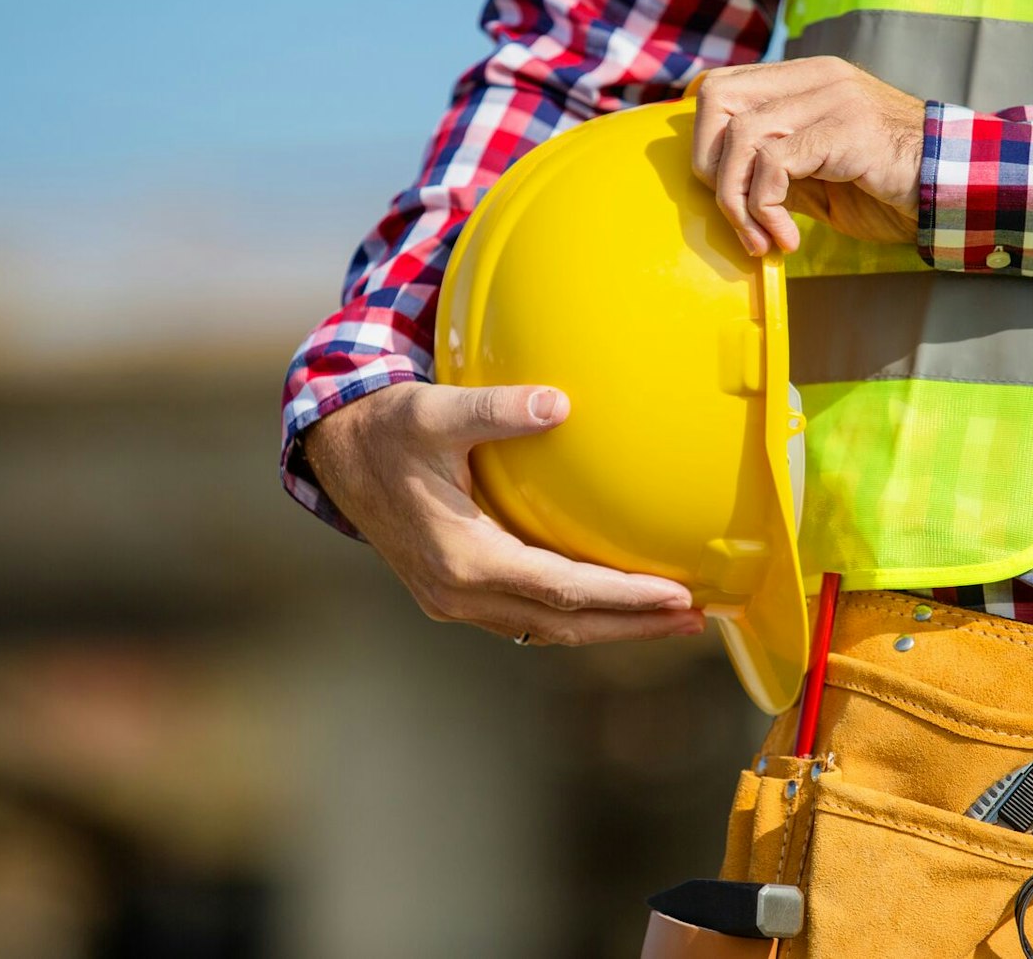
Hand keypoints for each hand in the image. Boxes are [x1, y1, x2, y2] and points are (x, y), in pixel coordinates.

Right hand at [303, 382, 704, 645]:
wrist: (337, 457)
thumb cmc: (387, 431)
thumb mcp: (435, 411)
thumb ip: (496, 410)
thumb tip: (559, 403)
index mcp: (463, 559)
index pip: (562, 591)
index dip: (623, 598)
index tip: (678, 596)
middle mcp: (460, 593)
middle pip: (564, 624)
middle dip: (633, 626)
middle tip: (695, 619)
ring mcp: (456, 601)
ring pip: (547, 628)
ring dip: (609, 625)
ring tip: (668, 616)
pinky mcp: (456, 594)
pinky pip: (528, 615)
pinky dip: (575, 612)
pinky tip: (609, 598)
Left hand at [691, 56, 925, 254]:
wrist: (952, 193)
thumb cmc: (883, 190)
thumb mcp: (812, 179)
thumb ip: (769, 169)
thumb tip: (717, 184)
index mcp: (804, 79)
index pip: (719, 88)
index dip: (705, 144)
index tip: (726, 196)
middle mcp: (815, 78)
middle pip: (717, 101)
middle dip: (711, 168)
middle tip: (737, 218)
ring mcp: (832, 98)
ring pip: (742, 137)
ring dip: (739, 202)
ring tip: (764, 240)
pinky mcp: (845, 128)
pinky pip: (774, 164)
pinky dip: (766, 211)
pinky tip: (788, 241)